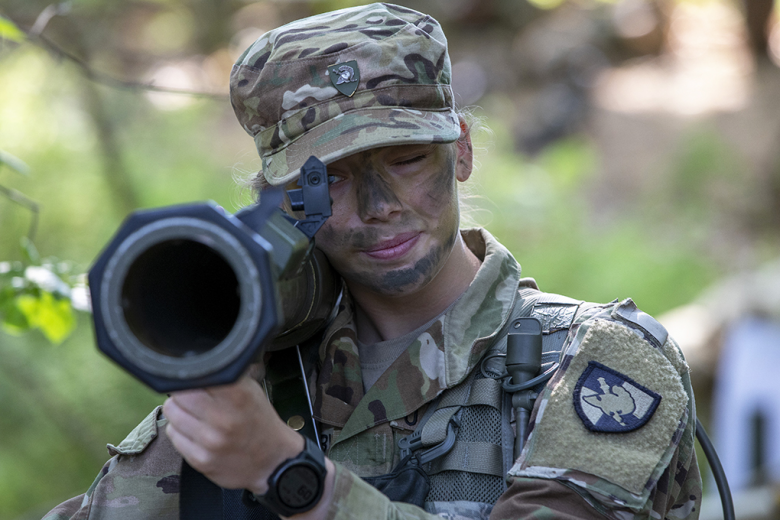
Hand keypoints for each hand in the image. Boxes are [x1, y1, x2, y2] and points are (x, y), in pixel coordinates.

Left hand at [163, 375, 302, 493]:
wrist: (273, 460)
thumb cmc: (259, 421)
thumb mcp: (250, 390)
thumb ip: (224, 376)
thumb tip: (195, 364)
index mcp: (238, 396)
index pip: (196, 375)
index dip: (193, 375)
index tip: (195, 378)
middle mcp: (224, 419)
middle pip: (179, 394)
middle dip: (184, 393)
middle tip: (194, 397)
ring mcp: (211, 442)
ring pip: (172, 413)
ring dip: (180, 411)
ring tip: (195, 415)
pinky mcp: (201, 460)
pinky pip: (173, 435)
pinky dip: (181, 431)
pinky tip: (196, 432)